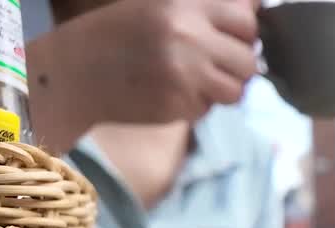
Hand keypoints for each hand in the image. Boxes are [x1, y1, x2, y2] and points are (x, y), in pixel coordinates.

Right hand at [73, 0, 259, 122]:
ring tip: (194, 81)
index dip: (244, 33)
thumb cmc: (120, 35)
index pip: (247, 20)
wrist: (75, 70)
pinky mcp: (178, 104)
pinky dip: (196, 105)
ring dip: (221, 90)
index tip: (231, 40)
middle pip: (248, 60)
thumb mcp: (160, 6)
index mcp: (185, 5)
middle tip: (212, 66)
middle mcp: (188, 36)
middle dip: (236, 67)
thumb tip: (258, 9)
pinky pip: (208, 109)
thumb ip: (206, 11)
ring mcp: (185, 73)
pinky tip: (170, 92)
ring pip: (236, 90)